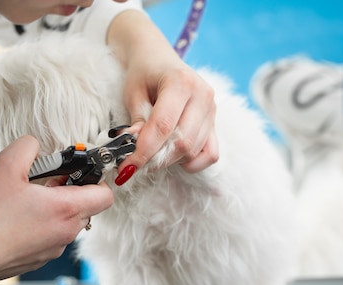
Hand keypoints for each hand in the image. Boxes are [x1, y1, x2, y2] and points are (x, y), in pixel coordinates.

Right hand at [0, 135, 112, 284]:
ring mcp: (54, 249)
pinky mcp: (39, 259)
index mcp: (66, 209)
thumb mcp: (6, 164)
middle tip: (47, 181)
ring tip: (28, 199)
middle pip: (87, 208)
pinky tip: (17, 218)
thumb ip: (28, 146)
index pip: (105, 196)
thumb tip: (35, 145)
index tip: (78, 171)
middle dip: (72, 191)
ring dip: (56, 208)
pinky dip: (43, 225)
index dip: (96, 179)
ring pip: (69, 223)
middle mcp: (66, 232)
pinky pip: (52, 237)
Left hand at [107, 11, 218, 183]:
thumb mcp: (134, 94)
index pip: (163, 126)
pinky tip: (175, 157)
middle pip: (182, 142)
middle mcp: (202, 95)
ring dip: (171, 160)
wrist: (158, 59)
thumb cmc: (144, 74)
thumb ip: (136, 123)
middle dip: (157, 159)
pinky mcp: (214, 122)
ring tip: (153, 153)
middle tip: (137, 164)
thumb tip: (133, 152)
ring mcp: (212, 110)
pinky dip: (193, 162)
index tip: (128, 166)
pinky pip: (211, 154)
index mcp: (180, 82)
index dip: (144, 151)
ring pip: (194, 150)